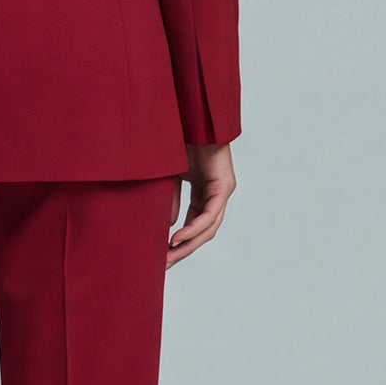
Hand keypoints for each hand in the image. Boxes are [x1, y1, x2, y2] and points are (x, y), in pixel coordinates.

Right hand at [166, 141, 236, 269]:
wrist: (192, 119)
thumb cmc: (179, 140)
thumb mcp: (169, 176)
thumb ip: (170, 199)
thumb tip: (170, 226)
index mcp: (204, 190)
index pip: (194, 223)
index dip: (180, 241)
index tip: (161, 255)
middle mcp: (216, 193)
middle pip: (203, 231)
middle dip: (183, 250)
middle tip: (164, 265)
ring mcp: (222, 191)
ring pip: (209, 228)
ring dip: (189, 245)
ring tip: (169, 257)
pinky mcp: (224, 186)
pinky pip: (209, 215)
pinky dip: (193, 228)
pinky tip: (177, 238)